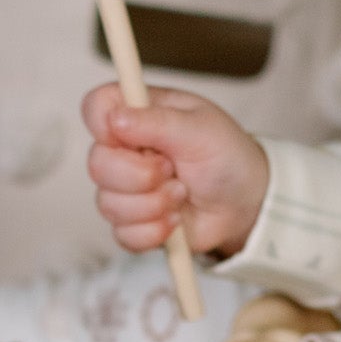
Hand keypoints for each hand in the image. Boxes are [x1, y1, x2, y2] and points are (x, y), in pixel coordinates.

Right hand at [81, 83, 268, 257]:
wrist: (245, 203)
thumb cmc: (226, 156)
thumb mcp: (199, 129)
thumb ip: (157, 122)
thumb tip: (115, 118)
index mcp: (138, 115)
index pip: (95, 107)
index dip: (102, 123)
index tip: (126, 135)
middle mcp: (125, 150)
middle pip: (97, 164)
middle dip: (139, 176)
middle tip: (171, 171)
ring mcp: (125, 188)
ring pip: (108, 204)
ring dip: (153, 205)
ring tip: (181, 194)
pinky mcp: (132, 222)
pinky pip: (122, 234)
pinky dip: (153, 231)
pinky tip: (175, 220)